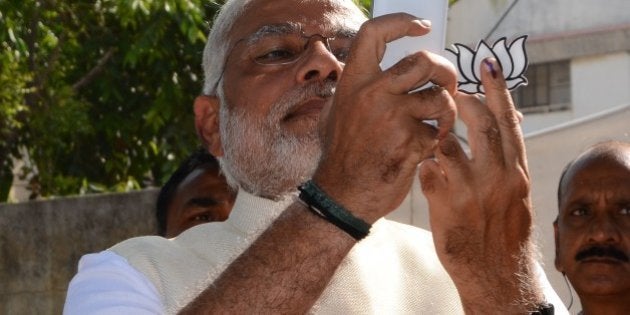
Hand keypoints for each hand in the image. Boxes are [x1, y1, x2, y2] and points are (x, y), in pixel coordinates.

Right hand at [313, 13, 457, 223]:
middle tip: (447, 85)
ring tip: (439, 123)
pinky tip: (426, 149)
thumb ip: (358, 89)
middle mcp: (373, 93)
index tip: (422, 26)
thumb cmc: (342, 154)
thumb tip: (381, 68)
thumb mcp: (336, 112)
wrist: (343, 195)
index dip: (401, 22)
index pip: (374, 33)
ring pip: (440, 97)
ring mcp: (393, 118)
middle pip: (423, 61)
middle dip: (444, 71)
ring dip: (447, 111)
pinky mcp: (412, 142)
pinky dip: (439, 140)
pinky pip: (440, 131)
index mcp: (353, 82)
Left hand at [419, 58, 542, 311]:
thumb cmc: (503, 230)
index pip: (508, 121)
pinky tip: (421, 168)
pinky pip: (427, 170)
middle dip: (463, 101)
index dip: (497, 90)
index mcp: (516, 170)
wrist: (497, 274)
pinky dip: (422, 163)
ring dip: (436, 133)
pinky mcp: (446, 205)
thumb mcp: (515, 192)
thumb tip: (505, 124)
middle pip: (480, 124)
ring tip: (431, 131)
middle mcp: (497, 176)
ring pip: (448, 143)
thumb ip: (506, 159)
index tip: (486, 63)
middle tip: (448, 89)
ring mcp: (471, 190)